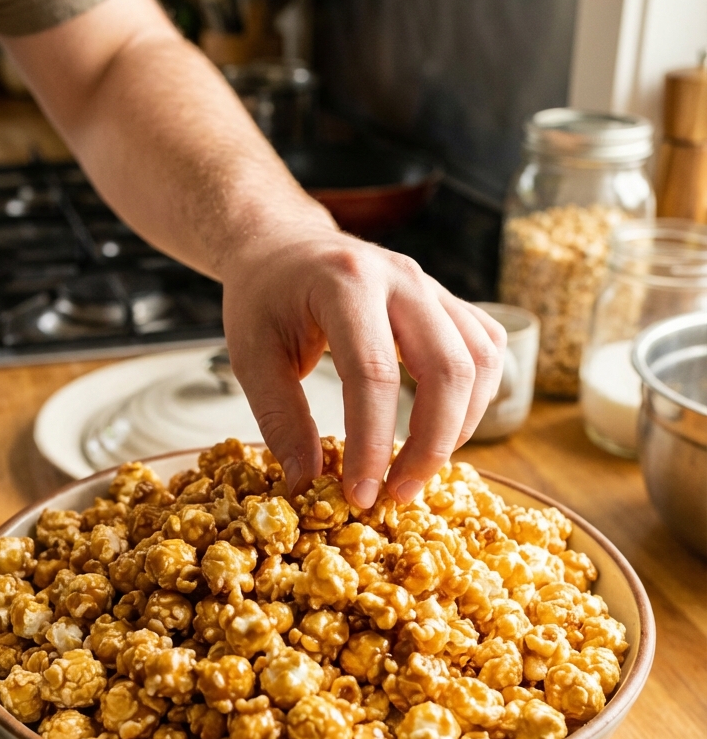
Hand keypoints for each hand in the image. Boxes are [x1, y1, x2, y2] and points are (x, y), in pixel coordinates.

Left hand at [222, 230, 506, 508]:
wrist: (283, 244)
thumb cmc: (264, 299)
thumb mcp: (252, 356)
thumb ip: (280, 419)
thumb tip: (309, 484)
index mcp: (345, 283)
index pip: (374, 374)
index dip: (372, 443)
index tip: (360, 493)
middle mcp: (401, 277)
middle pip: (447, 369)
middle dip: (430, 444)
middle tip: (397, 494)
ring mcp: (433, 286)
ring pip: (479, 362)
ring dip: (459, 427)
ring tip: (418, 469)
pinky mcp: (449, 300)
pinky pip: (486, 350)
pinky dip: (476, 398)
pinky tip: (442, 428)